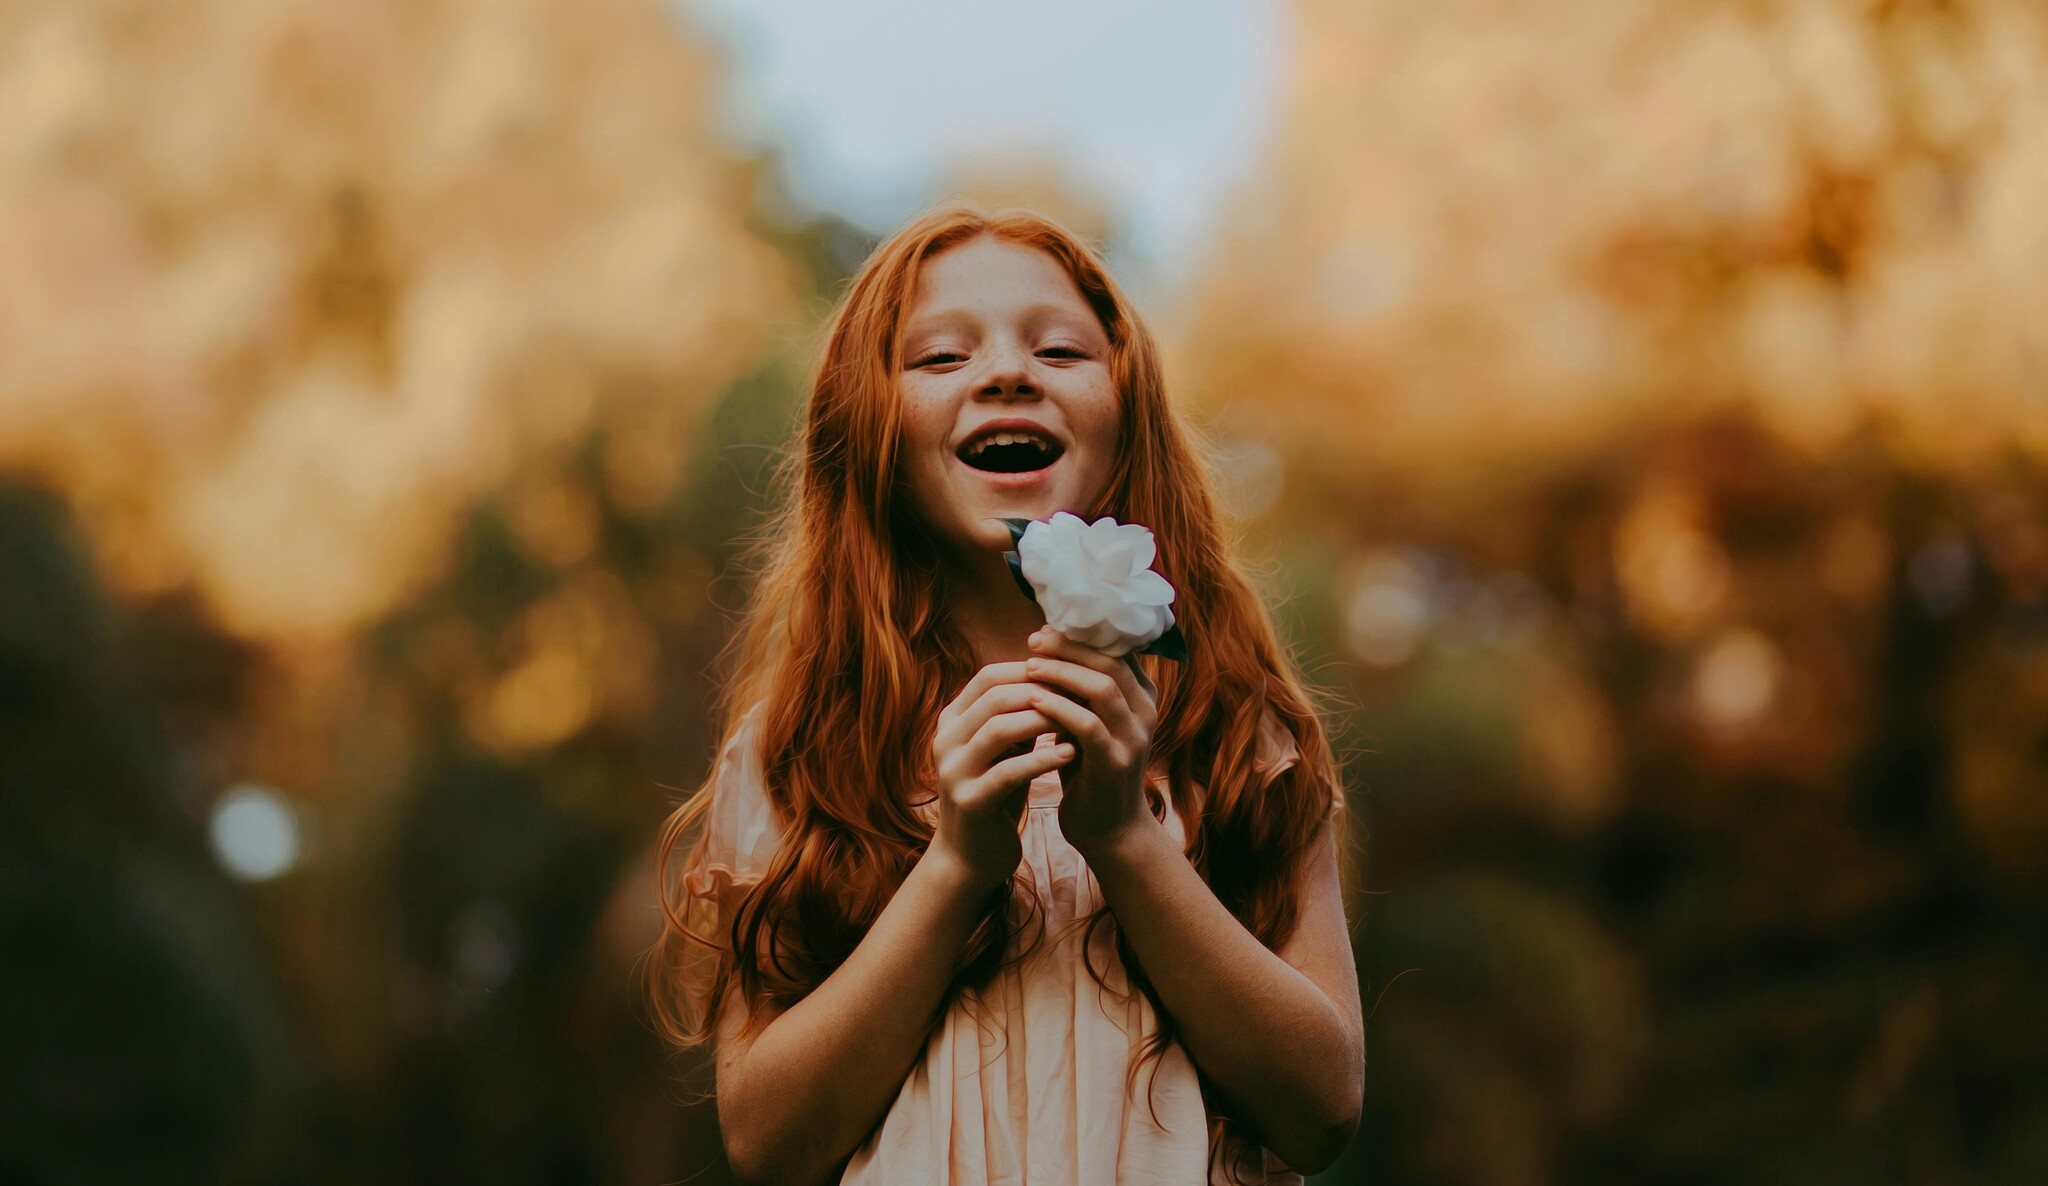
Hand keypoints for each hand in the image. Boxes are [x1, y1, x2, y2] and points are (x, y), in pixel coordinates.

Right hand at [927, 661, 1077, 888]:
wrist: (970, 854)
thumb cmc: (995, 792)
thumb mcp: (1004, 747)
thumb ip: (1017, 714)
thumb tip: (1059, 672)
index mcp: (952, 721)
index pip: (988, 676)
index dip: (1030, 669)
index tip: (1069, 672)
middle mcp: (946, 740)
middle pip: (994, 697)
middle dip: (1041, 691)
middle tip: (1080, 692)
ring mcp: (953, 771)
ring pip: (998, 729)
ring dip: (1042, 720)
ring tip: (1079, 719)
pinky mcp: (969, 802)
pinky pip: (1007, 772)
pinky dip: (1041, 760)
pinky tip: (1070, 754)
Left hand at [1021, 627, 1159, 850]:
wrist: (1109, 830)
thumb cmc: (1091, 771)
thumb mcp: (1090, 722)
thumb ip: (1080, 691)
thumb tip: (1046, 646)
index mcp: (1141, 697)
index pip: (1116, 649)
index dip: (1080, 635)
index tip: (1044, 629)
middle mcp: (1145, 712)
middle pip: (1111, 661)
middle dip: (1069, 647)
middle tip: (1034, 640)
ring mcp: (1134, 738)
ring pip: (1103, 688)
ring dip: (1062, 673)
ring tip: (1029, 665)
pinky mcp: (1115, 763)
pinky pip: (1088, 725)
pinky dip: (1059, 708)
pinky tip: (1033, 700)